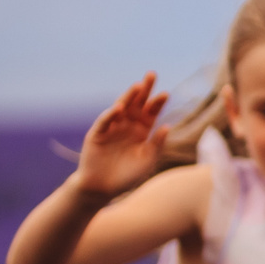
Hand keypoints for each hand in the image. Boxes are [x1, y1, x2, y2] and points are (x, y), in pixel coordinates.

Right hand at [77, 75, 170, 201]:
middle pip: (137, 104)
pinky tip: (119, 108)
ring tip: (137, 87)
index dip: (157, 103)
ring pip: (121, 109)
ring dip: (128, 97)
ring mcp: (111, 128)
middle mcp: (127, 126)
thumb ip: (157, 144)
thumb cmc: (128, 176)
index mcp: (141, 132)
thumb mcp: (147, 160)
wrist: (104, 188)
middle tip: (152, 75)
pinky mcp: (97, 134)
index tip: (166, 94)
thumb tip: (167, 126)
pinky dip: (110, 115)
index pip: (151, 113)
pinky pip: (104, 122)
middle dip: (144, 90)